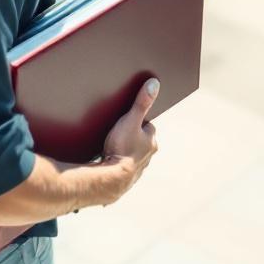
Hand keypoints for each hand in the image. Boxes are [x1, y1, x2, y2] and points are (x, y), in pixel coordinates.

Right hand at [101, 78, 160, 200]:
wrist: (111, 179)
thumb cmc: (122, 148)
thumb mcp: (130, 120)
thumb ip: (141, 103)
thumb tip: (154, 84)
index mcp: (151, 142)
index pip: (147, 126)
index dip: (137, 120)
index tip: (128, 118)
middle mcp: (148, 156)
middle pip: (140, 140)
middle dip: (131, 136)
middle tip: (117, 132)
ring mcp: (138, 167)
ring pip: (132, 154)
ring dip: (124, 150)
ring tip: (111, 146)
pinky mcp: (126, 177)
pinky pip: (123, 166)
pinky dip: (118, 162)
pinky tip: (108, 160)